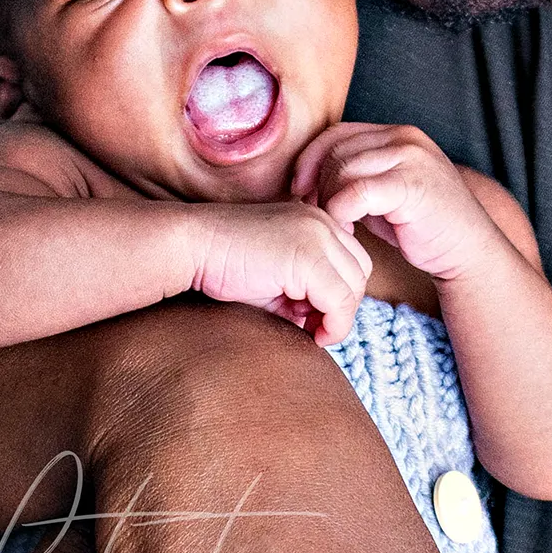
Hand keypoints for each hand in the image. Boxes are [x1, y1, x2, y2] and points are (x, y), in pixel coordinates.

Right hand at [190, 199, 371, 343]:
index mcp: (315, 219)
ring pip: (354, 288)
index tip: (312, 316)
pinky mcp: (308, 257)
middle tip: (313, 325)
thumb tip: (328, 323)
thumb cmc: (225, 264)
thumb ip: (307, 292)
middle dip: (342, 305)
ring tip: (309, 328)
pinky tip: (310, 333)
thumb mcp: (276, 277)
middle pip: (360, 273)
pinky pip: (340, 301)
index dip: (338, 295)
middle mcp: (323, 222)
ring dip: (337, 317)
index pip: (352, 262)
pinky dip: (333, 325)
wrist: (191, 246)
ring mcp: (318, 236)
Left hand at [292, 124, 509, 285]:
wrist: (469, 252)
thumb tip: (308, 177)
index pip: (337, 133)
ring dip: (329, 200)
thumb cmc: (422, 226)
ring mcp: (410, 158)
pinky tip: (350, 229)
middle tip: (318, 212)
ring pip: (343, 169)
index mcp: (396, 134)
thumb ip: (356, 175)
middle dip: (318, 183)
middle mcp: (404, 138)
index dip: (310, 159)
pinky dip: (342, 211)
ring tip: (338, 224)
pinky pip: (357, 192)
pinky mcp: (412, 184)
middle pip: (336, 150)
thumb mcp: (385, 191)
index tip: (299, 189)